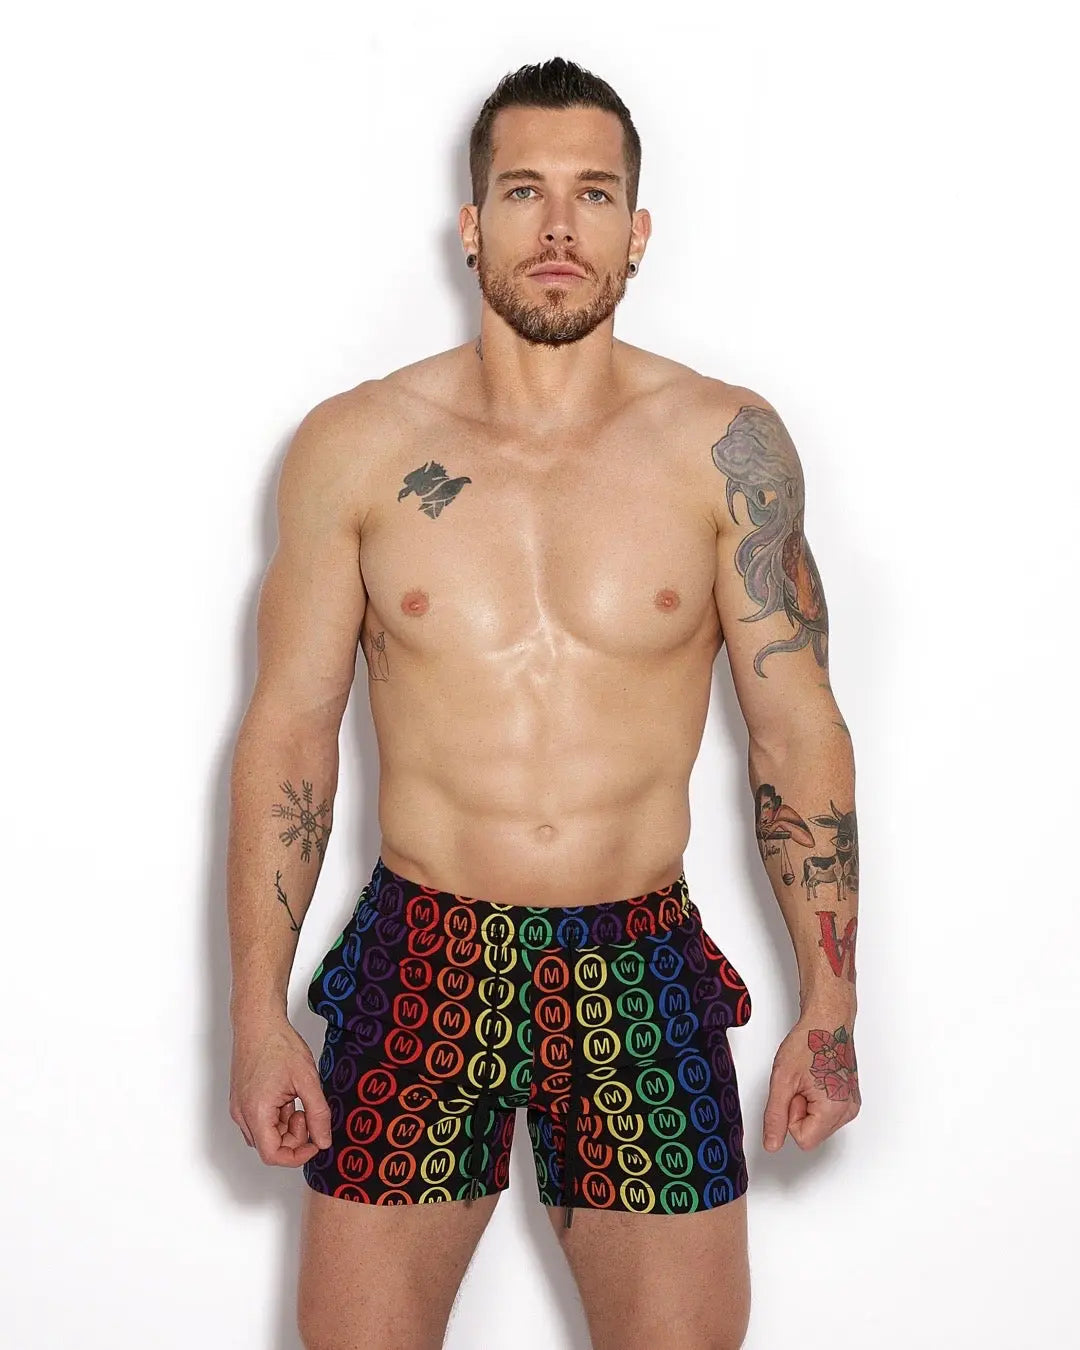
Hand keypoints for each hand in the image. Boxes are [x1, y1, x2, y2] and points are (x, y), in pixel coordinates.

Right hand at [229, 1016, 332, 1165]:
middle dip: (295, 1136)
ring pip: (266, 1133)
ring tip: (298, 1098)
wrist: (259, 1022)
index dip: (297, 1155)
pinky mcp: (242, 1099)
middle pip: (270, 1145)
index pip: (273, 1155)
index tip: (315, 1142)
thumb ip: (318, 1114)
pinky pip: (261, 1120)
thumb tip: (323, 1140)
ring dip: (286, 1125)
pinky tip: (288, 1095)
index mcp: (256, 1112)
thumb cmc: (277, 1045)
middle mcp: (243, 1114)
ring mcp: (240, 1107)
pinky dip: (278, 1115)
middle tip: (308, 1112)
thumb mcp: (307, 1080)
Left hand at [761, 1013, 860, 1152]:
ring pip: (818, 1123)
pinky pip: (826, 1113)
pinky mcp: (850, 1098)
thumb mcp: (782, 1080)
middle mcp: (848, 1111)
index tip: (794, 1090)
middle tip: (801, 1083)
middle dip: (800, 1110)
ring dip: (807, 1104)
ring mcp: (851, 1105)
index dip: (791, 1115)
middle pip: (811, 1132)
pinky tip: (817, 1079)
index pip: (803, 1139)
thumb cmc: (808, 1042)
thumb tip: (772, 1145)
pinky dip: (817, 1099)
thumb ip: (776, 1117)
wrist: (827, 1021)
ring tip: (809, 1079)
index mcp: (834, 1110)